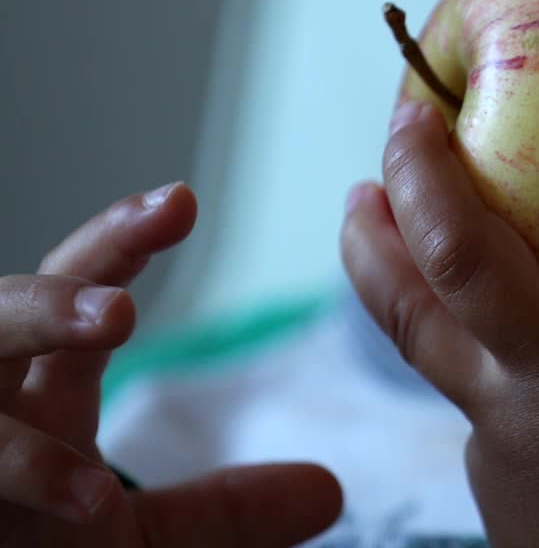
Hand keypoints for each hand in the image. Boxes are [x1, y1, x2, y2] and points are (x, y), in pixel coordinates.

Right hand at [1, 183, 341, 546]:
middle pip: (7, 311)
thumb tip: (330, 490)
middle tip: (135, 294)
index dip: (121, 240)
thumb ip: (227, 512)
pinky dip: (25, 467)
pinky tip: (89, 493)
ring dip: (35, 329)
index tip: (182, 200)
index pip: (79, 290)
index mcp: (43, 392)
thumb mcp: (146, 542)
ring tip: (117, 320)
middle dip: (63, 291)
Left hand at [343, 45, 538, 546]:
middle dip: (422, 171)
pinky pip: (435, 366)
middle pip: (465, 256)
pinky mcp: (478, 448)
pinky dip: (412, 313)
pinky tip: (414, 286)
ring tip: (358, 194)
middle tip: (408, 110)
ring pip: (414, 314)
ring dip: (374, 244)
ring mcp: (507, 412)